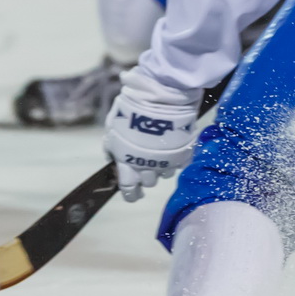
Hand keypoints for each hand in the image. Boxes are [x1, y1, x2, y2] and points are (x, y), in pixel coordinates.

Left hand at [103, 66, 201, 201]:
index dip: (130, 193)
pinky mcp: (182, 156)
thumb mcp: (112, 128)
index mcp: (127, 162)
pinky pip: (176, 165)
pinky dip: (172, 160)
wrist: (159, 100)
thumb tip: (112, 159)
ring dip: (158, 168)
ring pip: (162, 175)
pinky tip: (168, 149)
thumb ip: (111, 147)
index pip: (128, 188)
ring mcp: (166, 162)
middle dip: (144, 177)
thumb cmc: (130, 112)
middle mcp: (147, 167)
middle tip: (143, 167)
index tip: (132, 194)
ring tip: (156, 153)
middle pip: (147, 183)